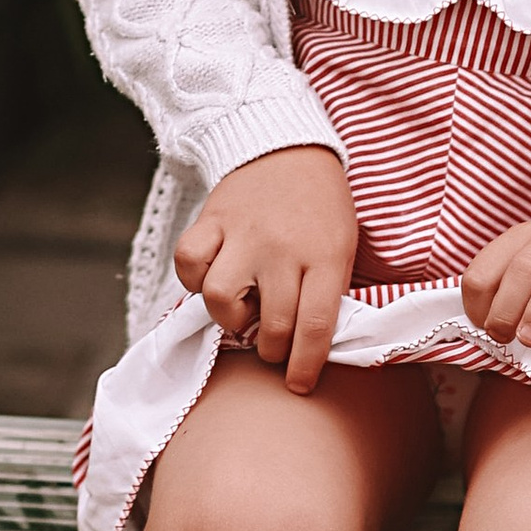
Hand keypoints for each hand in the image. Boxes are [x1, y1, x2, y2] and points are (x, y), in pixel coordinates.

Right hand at [174, 146, 360, 394]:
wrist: (287, 145)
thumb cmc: (321, 206)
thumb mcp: (342, 246)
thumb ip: (326, 291)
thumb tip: (305, 346)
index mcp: (325, 257)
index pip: (315, 327)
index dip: (304, 366)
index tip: (298, 384)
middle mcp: (282, 249)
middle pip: (271, 323)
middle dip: (271, 350)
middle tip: (272, 343)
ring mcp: (244, 234)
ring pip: (220, 298)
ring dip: (229, 318)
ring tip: (242, 309)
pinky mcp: (212, 220)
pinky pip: (188, 261)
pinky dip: (193, 278)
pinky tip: (210, 277)